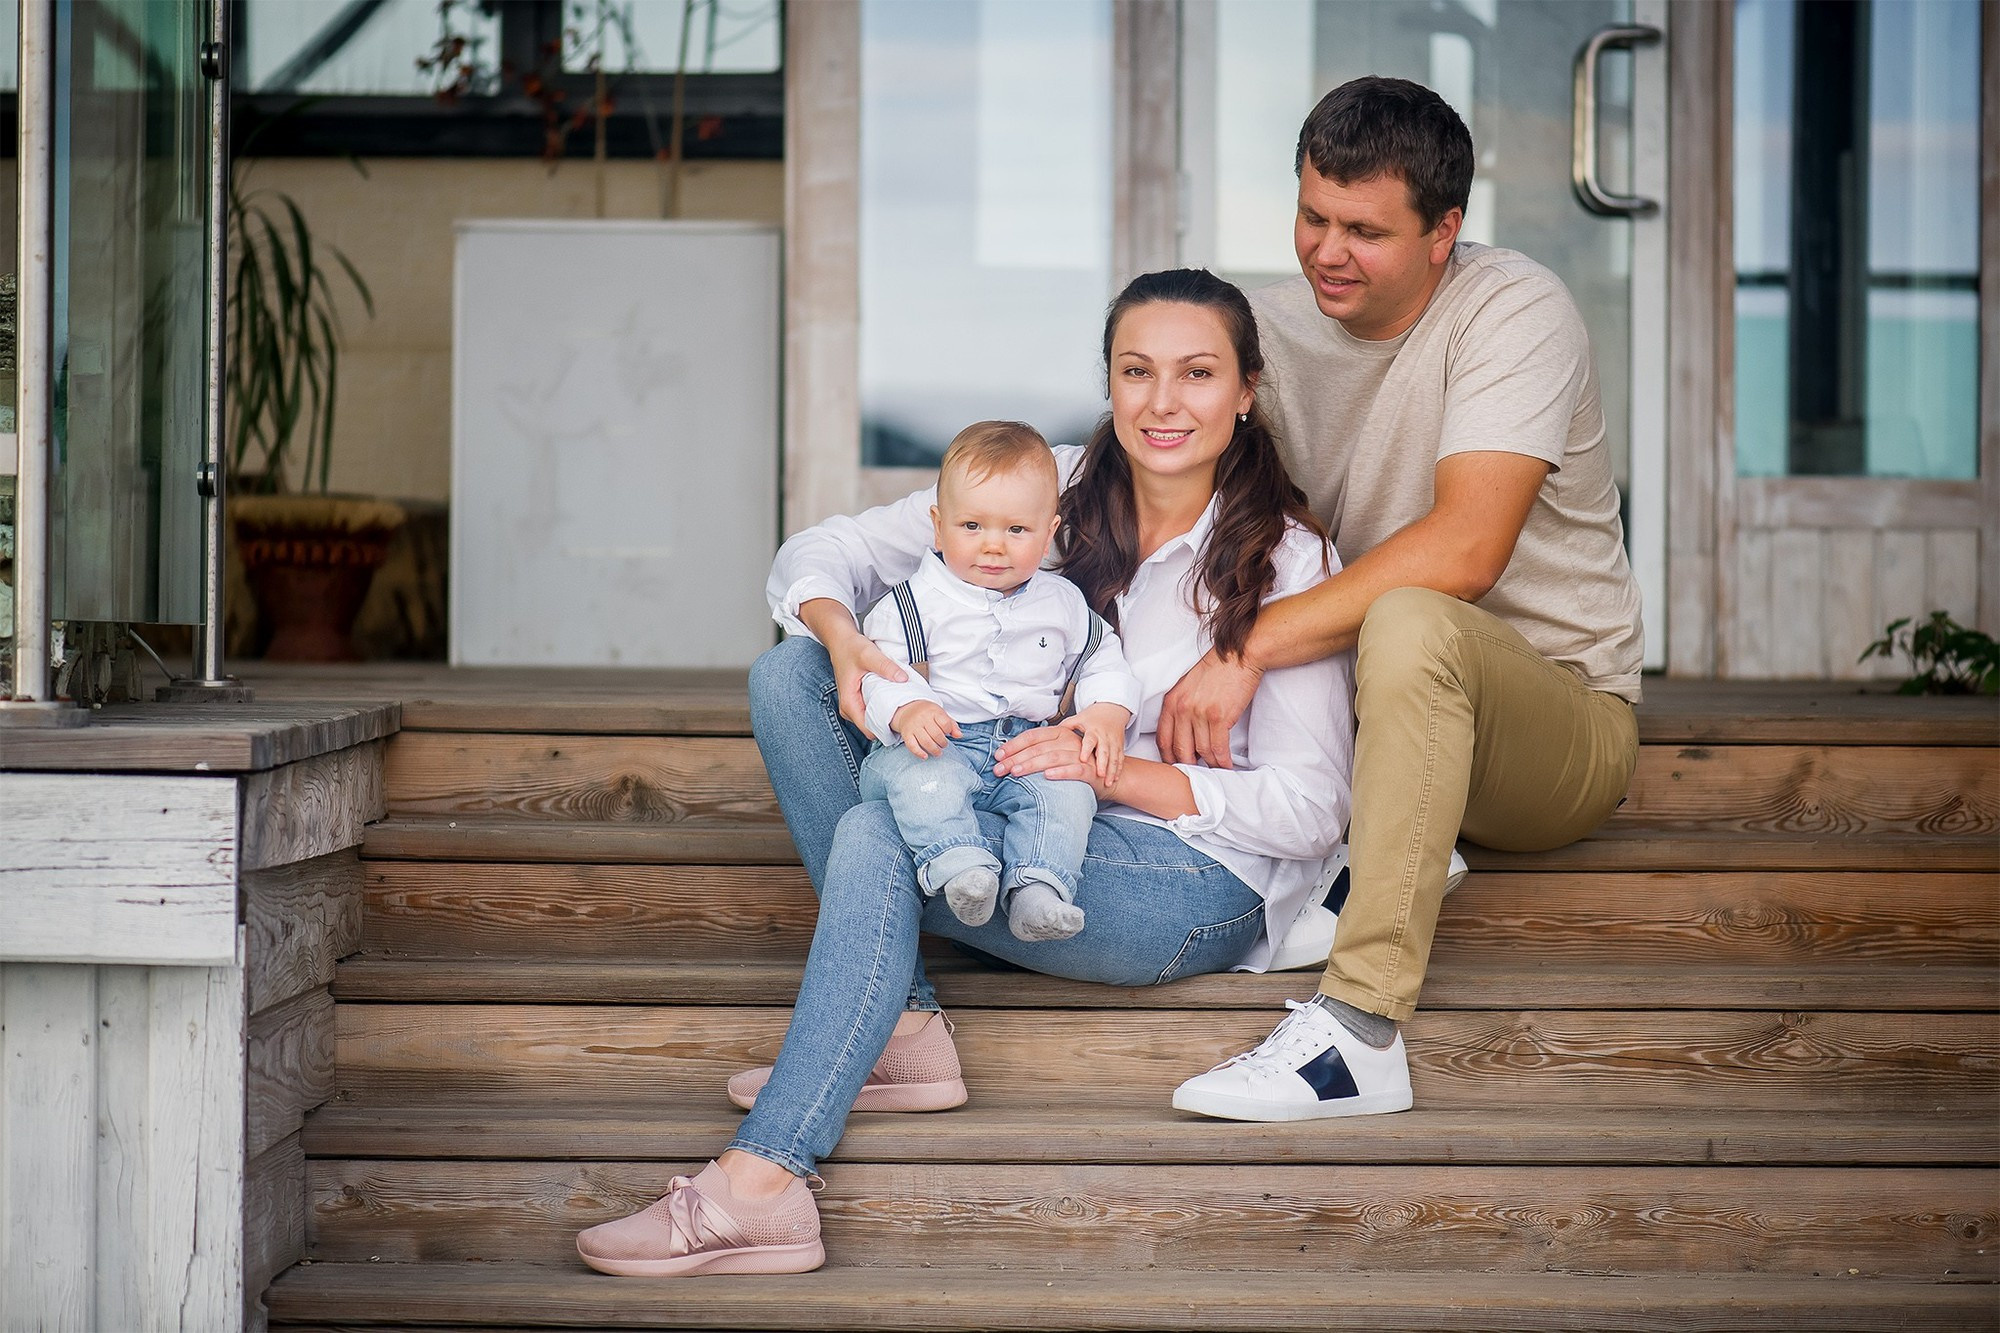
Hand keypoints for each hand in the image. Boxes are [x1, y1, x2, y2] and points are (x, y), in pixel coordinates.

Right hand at [821, 621, 906, 733]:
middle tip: (907, 714)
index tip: (903, 722)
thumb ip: (885, 667)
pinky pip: (872, 712)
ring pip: (872, 721)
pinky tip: (895, 701)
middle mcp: (849, 709)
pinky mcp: (857, 701)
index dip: (887, 728)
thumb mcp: (869, 654)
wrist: (841, 641)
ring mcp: (853, 706)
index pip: (869, 730)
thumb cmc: (851, 647)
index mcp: (849, 703)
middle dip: (889, 724)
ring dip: (887, 716)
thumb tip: (903, 678)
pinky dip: (883, 708)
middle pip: (872, 728)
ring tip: (903, 707)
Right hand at [891, 700, 958, 758]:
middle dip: (943, 743)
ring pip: (925, 742)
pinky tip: (925, 756)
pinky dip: (919, 753)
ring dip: (934, 750)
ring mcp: (914, 727)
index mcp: (933, 712)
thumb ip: (952, 725)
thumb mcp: (941, 714)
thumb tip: (959, 735)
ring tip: (938, 753)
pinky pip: (912, 745)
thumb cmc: (928, 714)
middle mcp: (922, 718)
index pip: (945, 723)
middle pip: (936, 734)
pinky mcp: (906, 734)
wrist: (908, 709)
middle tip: (943, 745)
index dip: (948, 731)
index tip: (947, 733)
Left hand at [993, 725, 1110, 797]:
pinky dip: (1060, 772)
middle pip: (1037, 748)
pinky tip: (1047, 776)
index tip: (998, 756)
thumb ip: (1041, 750)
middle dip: (1015, 759)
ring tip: (1016, 772)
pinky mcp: (1089, 770)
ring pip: (1052, 757)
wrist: (1108, 775)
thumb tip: (1012, 757)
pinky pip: (1074, 770)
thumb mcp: (1059, 752)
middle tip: (999, 769)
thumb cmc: (1078, 764)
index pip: (1032, 737)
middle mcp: (1068, 741)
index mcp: (1059, 733)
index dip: (1013, 745)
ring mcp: (1079, 755)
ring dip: (1032, 764)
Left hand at [1066, 703, 1130, 785]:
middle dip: (1103, 763)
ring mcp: (1113, 742)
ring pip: (1114, 757)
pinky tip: (1114, 779)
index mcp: (1092, 730)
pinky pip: (1120, 759)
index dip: (1086, 749)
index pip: (1089, 740)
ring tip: (1108, 782)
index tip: (1082, 759)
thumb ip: (1065, 728)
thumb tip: (1047, 735)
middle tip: (1099, 774)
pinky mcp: (1119, 747)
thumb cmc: (1092, 717)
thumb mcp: (1078, 719)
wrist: (1112, 711)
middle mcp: (1104, 736)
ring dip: (1111, 770)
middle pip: (1104, 750)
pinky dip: (1118, 770)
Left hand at [1157, 649, 1261, 768]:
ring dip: (1210, 764)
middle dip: (1188, 765)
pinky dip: (1223, 760)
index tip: (1176, 765)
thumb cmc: (1217, 669)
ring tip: (1216, 770)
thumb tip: (1186, 731)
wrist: (1239, 655)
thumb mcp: (1188, 685)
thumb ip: (1182, 706)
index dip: (1168, 757)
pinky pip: (1218, 748)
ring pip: (1201, 751)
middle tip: (1197, 773)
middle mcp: (1182, 709)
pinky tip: (1227, 765)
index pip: (1163, 738)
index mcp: (1172, 701)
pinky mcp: (1219, 718)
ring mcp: (1200, 714)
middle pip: (1179, 750)